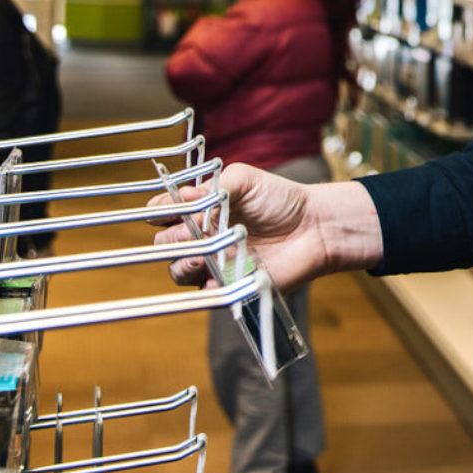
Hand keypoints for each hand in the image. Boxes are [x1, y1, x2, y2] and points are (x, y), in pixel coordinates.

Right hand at [148, 162, 365, 292]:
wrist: (313, 226)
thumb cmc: (279, 199)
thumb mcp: (243, 180)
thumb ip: (213, 187)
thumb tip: (184, 200)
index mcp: (200, 210)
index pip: (162, 214)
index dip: (160, 212)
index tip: (165, 209)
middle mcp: (202, 237)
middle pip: (164, 245)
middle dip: (172, 238)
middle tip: (191, 232)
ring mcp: (214, 263)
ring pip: (179, 271)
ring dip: (185, 263)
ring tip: (203, 256)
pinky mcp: (231, 285)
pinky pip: (208, 293)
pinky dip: (208, 285)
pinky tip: (217, 276)